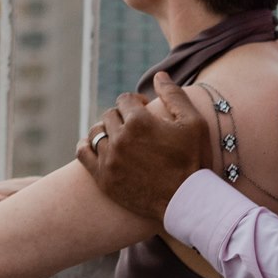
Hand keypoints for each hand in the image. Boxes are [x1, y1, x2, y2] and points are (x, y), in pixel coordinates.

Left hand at [75, 72, 212, 223]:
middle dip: (122, 117)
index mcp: (140, 121)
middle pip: (110, 115)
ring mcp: (110, 159)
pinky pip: (83, 152)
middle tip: (136, 128)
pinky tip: (96, 145)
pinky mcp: (103, 178)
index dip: (135, 103)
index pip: (125, 100)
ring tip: (120, 137)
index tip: (144, 111)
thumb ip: (175, 95)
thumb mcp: (193, 123)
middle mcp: (121, 138)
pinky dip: (87, 145)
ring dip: (107, 131)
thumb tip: (159, 75)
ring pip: (97, 132)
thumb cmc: (194, 161)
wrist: (187, 202)